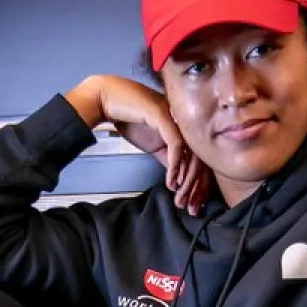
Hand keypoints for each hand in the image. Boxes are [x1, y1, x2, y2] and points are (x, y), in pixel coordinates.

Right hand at [66, 75, 209, 214]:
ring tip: (179, 197)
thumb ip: (166, 156)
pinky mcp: (164, 116)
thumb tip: (177, 176)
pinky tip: (172, 182)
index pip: (200, 156)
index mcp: (184, 127)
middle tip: (190, 207)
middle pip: (200, 157)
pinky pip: (176, 145)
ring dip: (186, 180)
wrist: (106, 99)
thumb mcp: (152, 142)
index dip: (198, 182)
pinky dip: (175, 166)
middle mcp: (184, 121)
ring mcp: (176, 117)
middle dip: (196, 186)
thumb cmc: (127, 117)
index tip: (194, 202)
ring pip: (191, 153)